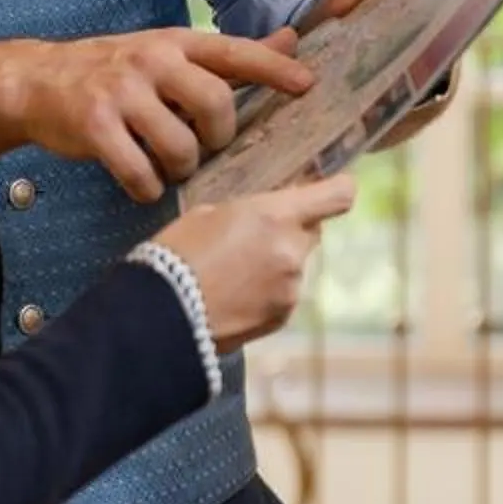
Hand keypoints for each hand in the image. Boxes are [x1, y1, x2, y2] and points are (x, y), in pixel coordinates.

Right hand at [1, 28, 314, 203]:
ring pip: (179, 146)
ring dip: (182, 169)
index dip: (273, 69)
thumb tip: (292, 42)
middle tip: (206, 148)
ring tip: (170, 167)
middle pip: (214, 104)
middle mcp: (151, 61)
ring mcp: (120, 92)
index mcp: (174, 43)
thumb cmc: (116, 72)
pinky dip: (147, 187)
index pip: (234, 51)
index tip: (307, 86)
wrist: (38, 81)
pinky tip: (142, 183)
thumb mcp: (169, 52)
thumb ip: (228, 57)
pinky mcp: (94, 125)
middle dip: (219, 138)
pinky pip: (138, 171)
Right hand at [152, 174, 355, 348]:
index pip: (337, 196)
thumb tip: (265, 215)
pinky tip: (233, 293)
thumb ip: (249, 212)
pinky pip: (284, 293)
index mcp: (276, 216)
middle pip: (312, 230)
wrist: (163, 315)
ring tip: (233, 271)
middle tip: (255, 234)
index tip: (333, 187)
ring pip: (295, 263)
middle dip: (291, 228)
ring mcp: (291, 288)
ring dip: (276, 262)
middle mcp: (292, 251)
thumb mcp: (208, 213)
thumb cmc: (176, 254)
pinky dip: (267, 290)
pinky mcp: (282, 316)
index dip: (339, 188)